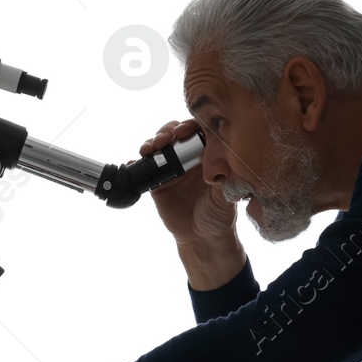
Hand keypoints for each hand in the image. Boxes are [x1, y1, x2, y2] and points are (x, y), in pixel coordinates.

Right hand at [141, 118, 236, 246]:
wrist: (202, 236)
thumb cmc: (219, 213)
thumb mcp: (226, 194)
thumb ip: (225, 177)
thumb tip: (221, 161)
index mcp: (207, 154)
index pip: (197, 130)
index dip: (189, 126)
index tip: (185, 132)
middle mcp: (187, 156)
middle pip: (174, 132)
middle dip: (167, 131)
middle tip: (165, 139)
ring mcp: (170, 167)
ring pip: (158, 146)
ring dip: (151, 142)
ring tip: (150, 149)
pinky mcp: (157, 182)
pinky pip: (144, 168)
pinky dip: (136, 163)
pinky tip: (134, 162)